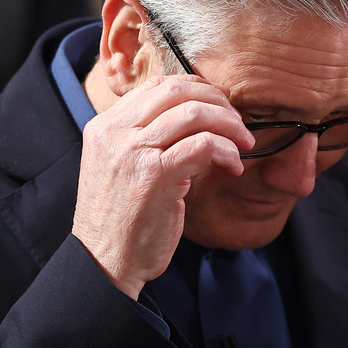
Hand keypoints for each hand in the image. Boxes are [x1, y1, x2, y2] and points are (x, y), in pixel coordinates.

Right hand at [71, 76, 254, 298]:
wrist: (105, 263)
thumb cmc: (122, 221)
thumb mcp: (122, 168)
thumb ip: (146, 140)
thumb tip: (195, 118)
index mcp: (105, 126)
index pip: (158, 85)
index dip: (197, 89)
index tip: (220, 106)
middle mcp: (115, 132)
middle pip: (178, 90)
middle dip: (218, 102)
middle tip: (238, 124)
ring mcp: (133, 151)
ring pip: (194, 113)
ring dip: (228, 126)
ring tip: (243, 144)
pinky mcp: (154, 174)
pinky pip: (203, 144)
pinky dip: (226, 151)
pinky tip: (232, 166)